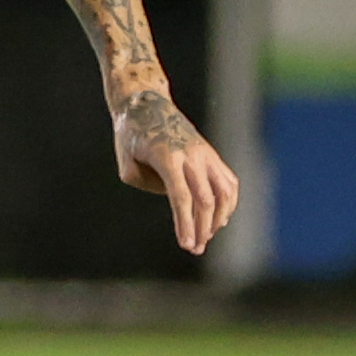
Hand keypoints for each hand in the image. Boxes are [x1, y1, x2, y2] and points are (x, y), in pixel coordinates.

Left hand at [111, 91, 239, 256]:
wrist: (148, 105)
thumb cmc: (131, 136)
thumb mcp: (126, 163)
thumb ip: (144, 184)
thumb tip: (174, 200)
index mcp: (168, 157)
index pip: (182, 198)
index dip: (186, 224)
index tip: (186, 245)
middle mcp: (192, 156)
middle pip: (205, 199)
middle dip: (202, 228)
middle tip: (195, 249)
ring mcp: (206, 154)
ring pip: (224, 191)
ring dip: (218, 218)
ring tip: (206, 237)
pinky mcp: (212, 154)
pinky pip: (228, 182)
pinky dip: (229, 202)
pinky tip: (220, 219)